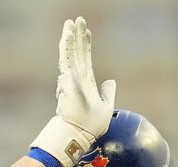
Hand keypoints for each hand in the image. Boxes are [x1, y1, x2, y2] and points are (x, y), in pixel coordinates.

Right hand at [30, 18, 116, 166]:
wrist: (81, 134)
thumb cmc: (91, 125)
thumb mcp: (106, 107)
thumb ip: (108, 93)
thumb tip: (111, 81)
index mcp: (86, 83)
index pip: (86, 59)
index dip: (85, 45)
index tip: (87, 31)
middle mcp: (77, 78)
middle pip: (78, 52)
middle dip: (78, 36)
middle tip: (77, 19)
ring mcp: (72, 79)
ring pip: (71, 53)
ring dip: (71, 37)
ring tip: (70, 23)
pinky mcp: (69, 80)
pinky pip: (67, 60)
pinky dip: (67, 47)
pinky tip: (67, 34)